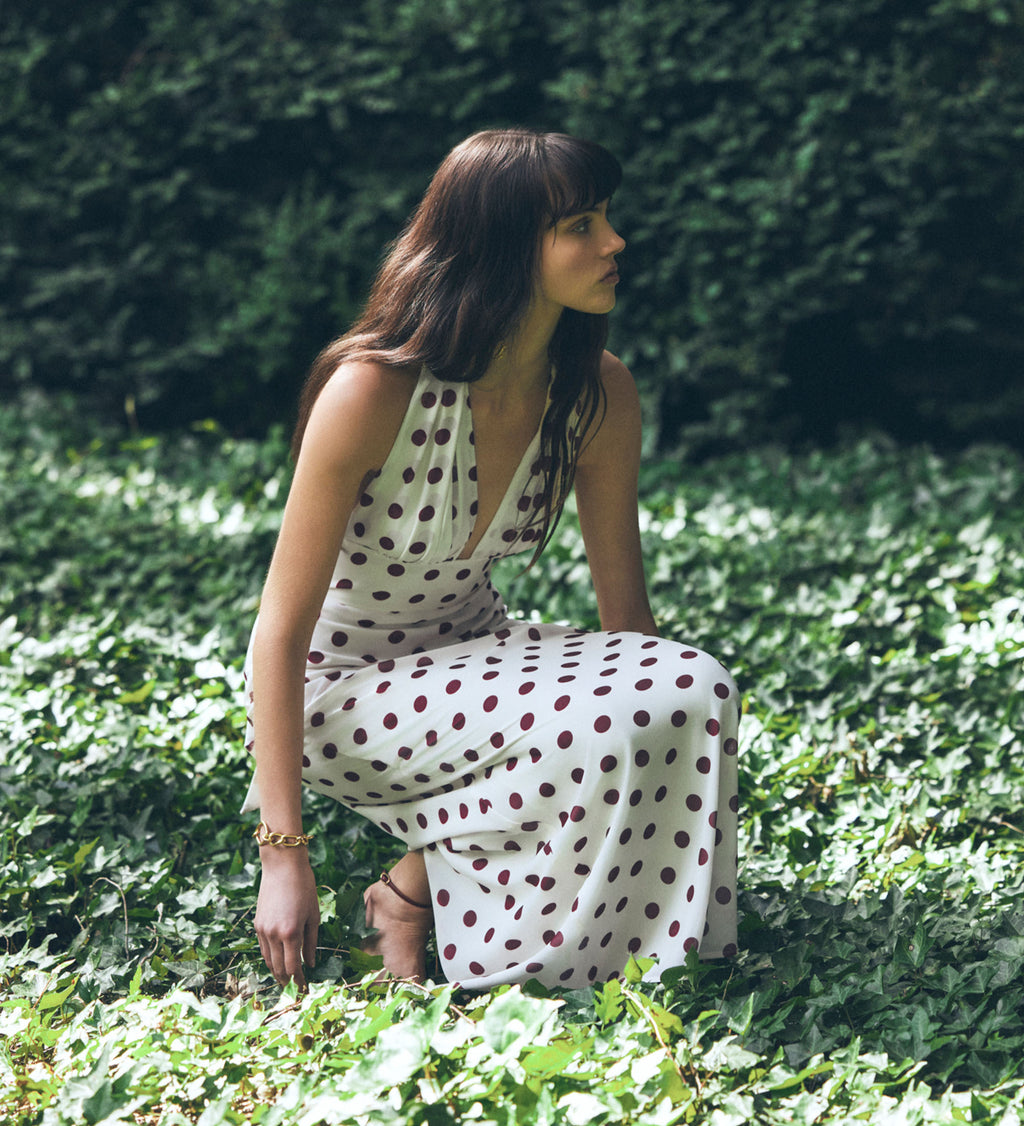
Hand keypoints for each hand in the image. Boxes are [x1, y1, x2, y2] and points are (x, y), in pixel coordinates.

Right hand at [254, 849, 319, 988]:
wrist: (282, 866)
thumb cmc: (304, 887)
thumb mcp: (313, 915)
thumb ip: (312, 942)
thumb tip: (312, 964)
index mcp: (290, 933)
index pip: (293, 968)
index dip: (299, 983)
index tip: (305, 991)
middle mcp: (273, 935)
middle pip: (278, 969)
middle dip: (288, 983)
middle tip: (297, 991)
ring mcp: (262, 930)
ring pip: (268, 961)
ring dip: (278, 973)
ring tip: (288, 980)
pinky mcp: (257, 924)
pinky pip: (263, 949)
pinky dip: (271, 959)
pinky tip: (280, 961)